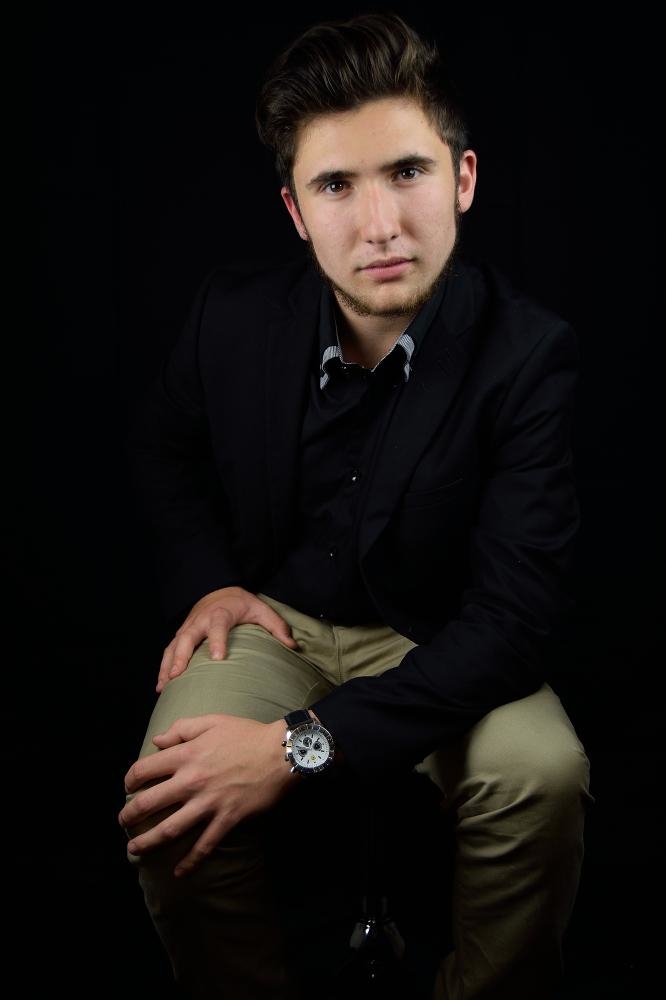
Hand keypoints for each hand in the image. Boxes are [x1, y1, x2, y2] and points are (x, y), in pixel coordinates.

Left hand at [118, 713, 294, 875]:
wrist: (281, 752)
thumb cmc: (246, 733)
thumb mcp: (212, 721)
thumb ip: (182, 729)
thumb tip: (157, 742)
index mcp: (186, 755)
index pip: (144, 770)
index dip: (129, 779)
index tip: (127, 786)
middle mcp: (191, 781)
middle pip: (148, 803)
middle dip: (129, 816)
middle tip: (124, 823)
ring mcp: (208, 803)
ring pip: (169, 829)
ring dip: (147, 843)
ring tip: (134, 850)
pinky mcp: (227, 819)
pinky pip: (205, 845)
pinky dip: (190, 862)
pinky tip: (179, 873)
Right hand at [157, 587, 297, 690]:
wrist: (218, 590)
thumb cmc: (241, 603)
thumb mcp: (261, 609)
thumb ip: (276, 626)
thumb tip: (293, 646)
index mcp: (221, 613)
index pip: (218, 626)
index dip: (217, 641)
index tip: (218, 658)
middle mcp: (200, 620)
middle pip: (188, 637)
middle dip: (182, 656)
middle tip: (178, 676)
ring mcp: (188, 627)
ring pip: (174, 646)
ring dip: (168, 665)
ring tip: (164, 686)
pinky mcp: (181, 635)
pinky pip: (169, 651)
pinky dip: (164, 666)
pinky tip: (161, 685)